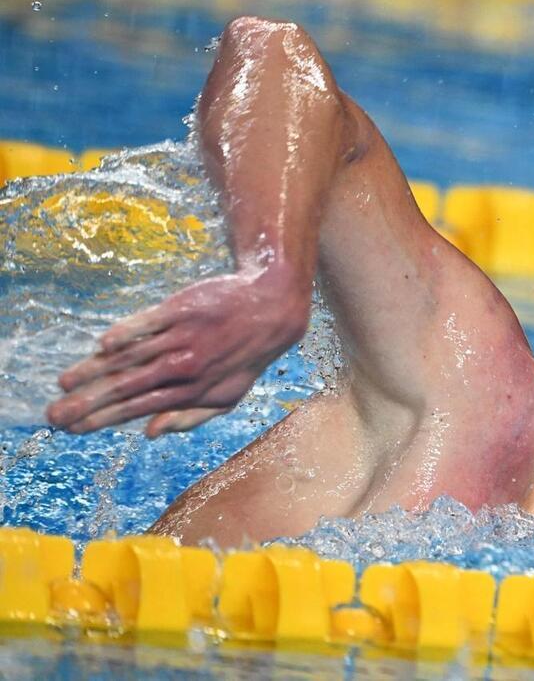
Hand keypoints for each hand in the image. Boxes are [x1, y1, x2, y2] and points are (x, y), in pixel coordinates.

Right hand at [46, 269, 309, 436]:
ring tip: (65, 382)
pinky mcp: (181, 309)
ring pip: (131, 357)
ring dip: (95, 371)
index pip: (138, 409)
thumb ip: (189, 418)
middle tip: (54, 414)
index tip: (74, 429)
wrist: (270, 308)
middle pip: (127, 388)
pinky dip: (127, 335)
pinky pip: (148, 324)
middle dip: (88, 404)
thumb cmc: (244, 357)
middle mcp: (184, 366)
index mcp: (193, 392)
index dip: (104, 420)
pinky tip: (102, 346)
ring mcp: (182, 337)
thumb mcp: (228, 397)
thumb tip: (150, 433)